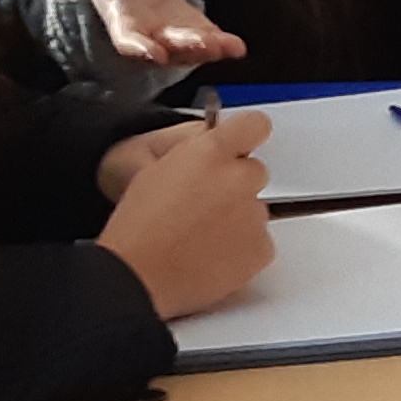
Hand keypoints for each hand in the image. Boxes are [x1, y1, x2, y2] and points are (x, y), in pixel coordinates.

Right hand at [83, 0, 243, 71]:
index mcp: (124, 24)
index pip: (129, 41)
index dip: (140, 49)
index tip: (155, 53)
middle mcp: (150, 38)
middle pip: (170, 48)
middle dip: (189, 48)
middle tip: (208, 46)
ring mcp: (174, 38)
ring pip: (193, 50)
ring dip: (211, 50)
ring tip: (231, 48)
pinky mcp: (194, 32)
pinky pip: (209, 40)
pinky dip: (223, 45)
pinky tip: (237, 46)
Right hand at [95, 109, 273, 320]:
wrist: (138, 275)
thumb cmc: (139, 229)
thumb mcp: (156, 170)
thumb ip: (195, 156)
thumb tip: (212, 153)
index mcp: (210, 153)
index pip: (254, 125)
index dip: (247, 135)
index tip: (243, 143)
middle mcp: (238, 179)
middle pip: (254, 172)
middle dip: (235, 185)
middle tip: (206, 206)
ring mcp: (253, 215)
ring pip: (255, 210)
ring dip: (237, 219)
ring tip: (201, 238)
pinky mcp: (262, 248)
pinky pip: (259, 242)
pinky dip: (242, 250)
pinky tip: (212, 256)